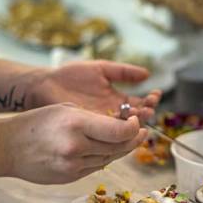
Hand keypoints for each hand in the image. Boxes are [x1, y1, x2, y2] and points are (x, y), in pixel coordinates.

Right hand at [4, 104, 147, 183]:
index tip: (137, 122)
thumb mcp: (65, 109)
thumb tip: (119, 125)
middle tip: (143, 132)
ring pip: (110, 159)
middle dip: (134, 139)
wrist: (6, 148)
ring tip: (130, 140)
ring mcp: (73, 166)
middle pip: (118, 147)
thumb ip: (93, 118)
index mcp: (76, 124)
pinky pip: (96, 167)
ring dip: (122, 150)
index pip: (119, 131)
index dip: (133, 128)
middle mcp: (76, 147)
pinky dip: (105, 158)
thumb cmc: (34, 124)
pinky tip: (109, 150)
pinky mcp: (70, 177)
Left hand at [29, 60, 161, 121]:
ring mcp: (102, 123)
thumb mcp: (101, 69)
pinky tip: (124, 124)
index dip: (150, 100)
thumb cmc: (70, 75)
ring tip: (141, 114)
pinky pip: (108, 133)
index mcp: (116, 99)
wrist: (46, 84)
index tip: (155, 94)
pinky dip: (119, 130)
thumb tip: (147, 74)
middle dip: (146, 112)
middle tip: (149, 107)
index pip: (139, 103)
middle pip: (136, 118)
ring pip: (125, 127)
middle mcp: (112, 113)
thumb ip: (123, 71)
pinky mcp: (90, 129)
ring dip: (135, 122)